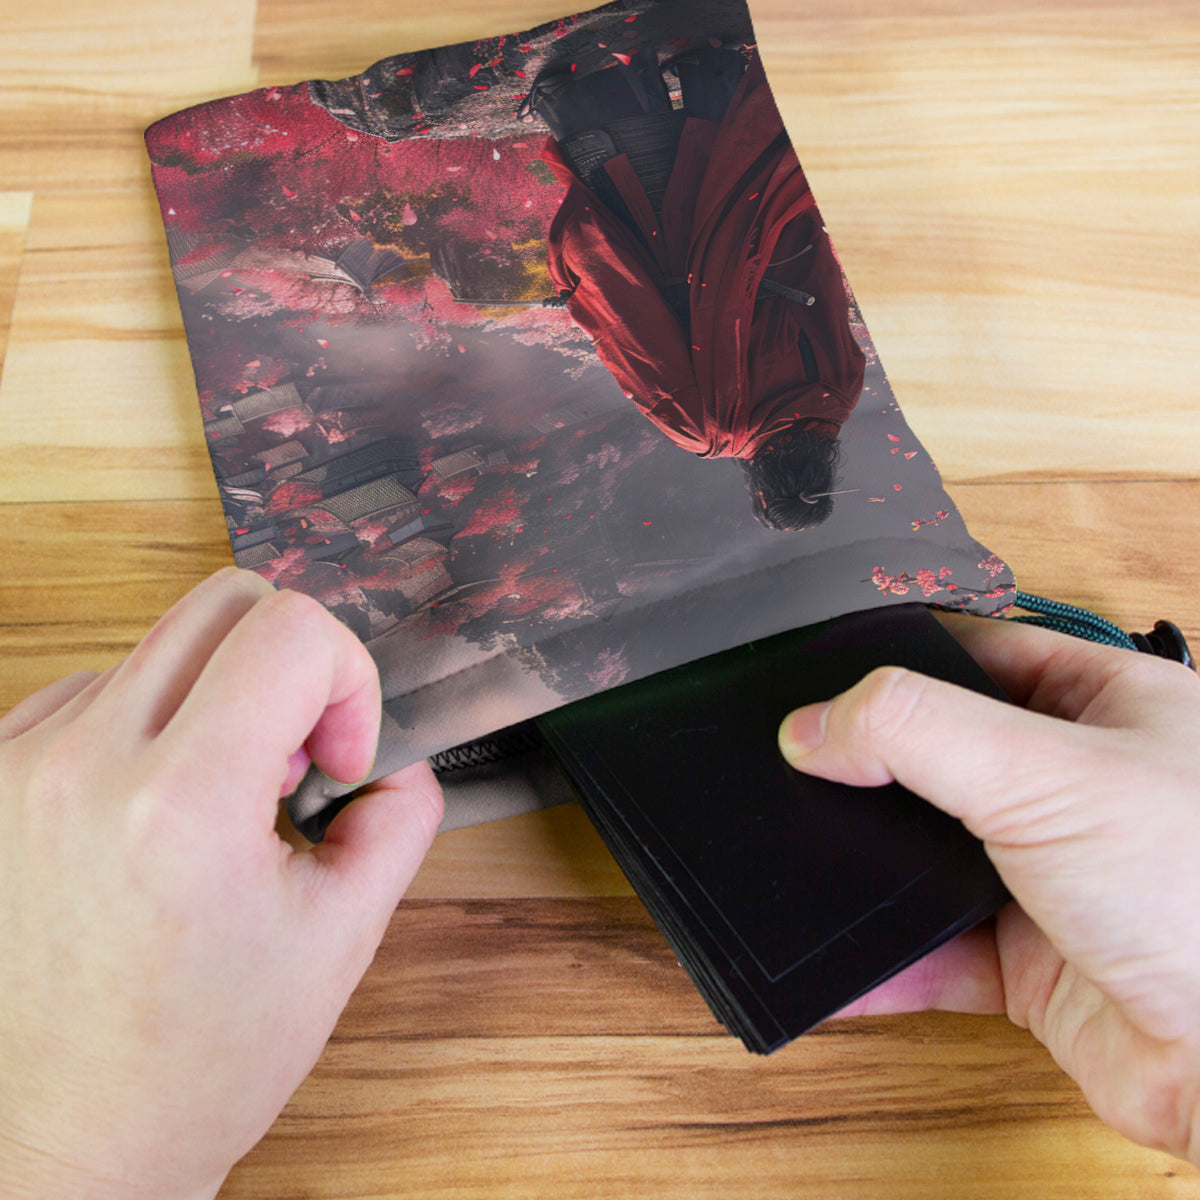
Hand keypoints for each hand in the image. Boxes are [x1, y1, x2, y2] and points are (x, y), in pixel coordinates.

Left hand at [0, 568, 443, 1199]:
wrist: (62, 1141)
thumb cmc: (192, 1062)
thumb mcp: (339, 940)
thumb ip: (398, 819)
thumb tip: (397, 761)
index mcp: (181, 803)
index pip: (290, 628)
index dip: (348, 678)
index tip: (338, 756)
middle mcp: (82, 765)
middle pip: (223, 602)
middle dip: (290, 664)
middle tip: (291, 760)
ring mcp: (19, 768)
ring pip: (161, 645)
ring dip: (215, 700)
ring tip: (218, 806)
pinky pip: (94, 691)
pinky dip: (147, 726)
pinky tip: (155, 814)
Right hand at [778, 613, 1199, 1163]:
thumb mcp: (1044, 771)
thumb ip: (915, 731)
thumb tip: (816, 724)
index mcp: (1110, 707)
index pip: (982, 654)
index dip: (904, 661)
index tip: (828, 678)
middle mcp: (1084, 788)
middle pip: (946, 756)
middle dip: (876, 770)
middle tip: (807, 768)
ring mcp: (1055, 876)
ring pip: (934, 856)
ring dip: (876, 868)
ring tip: (813, 857)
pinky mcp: (1032, 960)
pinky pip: (936, 949)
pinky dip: (888, 959)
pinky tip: (846, 960)